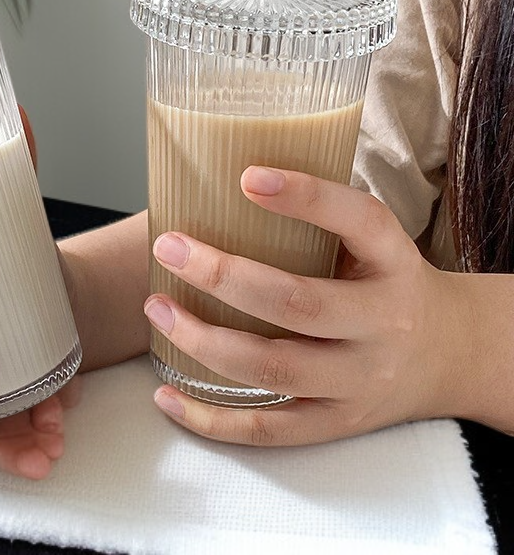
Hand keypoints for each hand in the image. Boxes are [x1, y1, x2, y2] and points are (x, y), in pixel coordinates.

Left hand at [144, 165, 468, 445]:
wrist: (449, 356)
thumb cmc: (387, 284)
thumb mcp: (376, 243)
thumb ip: (322, 218)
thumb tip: (227, 182)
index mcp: (394, 262)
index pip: (359, 220)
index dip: (306, 196)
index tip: (247, 176)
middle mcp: (384, 322)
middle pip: (297, 302)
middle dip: (222, 276)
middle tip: (169, 247)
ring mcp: (360, 380)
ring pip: (274, 367)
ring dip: (203, 341)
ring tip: (157, 309)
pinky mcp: (338, 422)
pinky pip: (269, 430)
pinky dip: (212, 419)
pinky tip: (166, 395)